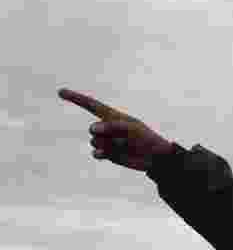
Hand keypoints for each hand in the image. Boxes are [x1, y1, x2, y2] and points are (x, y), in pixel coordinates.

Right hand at [58, 89, 174, 170]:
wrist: (154, 158)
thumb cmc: (145, 138)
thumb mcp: (131, 128)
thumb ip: (111, 126)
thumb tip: (91, 129)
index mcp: (112, 116)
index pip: (90, 105)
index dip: (75, 98)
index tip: (60, 92)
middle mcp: (106, 128)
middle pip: (93, 129)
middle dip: (106, 133)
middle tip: (124, 137)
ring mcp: (105, 141)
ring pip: (94, 142)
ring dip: (109, 145)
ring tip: (125, 146)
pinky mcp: (107, 154)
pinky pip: (96, 153)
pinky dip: (101, 154)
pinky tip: (107, 155)